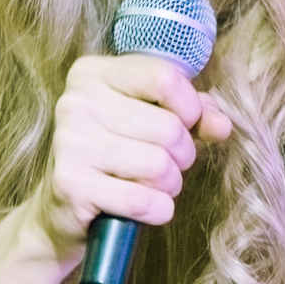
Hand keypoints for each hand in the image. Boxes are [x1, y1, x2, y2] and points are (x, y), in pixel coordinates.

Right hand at [31, 53, 232, 262]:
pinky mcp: (70, 184)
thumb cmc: (116, 157)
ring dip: (170, 184)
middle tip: (167, 164)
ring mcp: (70, 143)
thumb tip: (221, 125)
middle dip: (182, 155)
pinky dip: (157, 209)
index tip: (186, 124)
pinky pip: (141, 200)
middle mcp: (76, 101)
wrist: (63, 210)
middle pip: (168, 127)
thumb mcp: (152, 122)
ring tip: (155, 185)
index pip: (164, 77)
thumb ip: (192, 114)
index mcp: (94, 73)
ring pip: (158, 165)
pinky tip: (147, 207)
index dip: (190, 108)